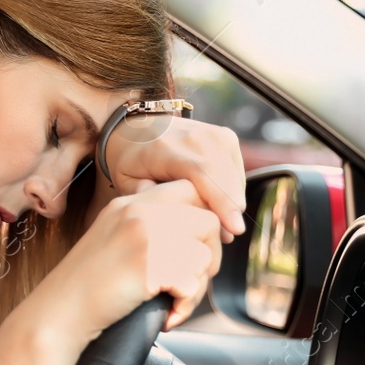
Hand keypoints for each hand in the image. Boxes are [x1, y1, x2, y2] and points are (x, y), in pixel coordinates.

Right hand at [24, 178, 225, 350]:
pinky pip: (192, 284)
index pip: (189, 190)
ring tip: (175, 302)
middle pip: (207, 221)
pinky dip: (185, 306)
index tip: (198, 248)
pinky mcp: (148, 267)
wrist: (59, 312)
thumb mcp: (113, 239)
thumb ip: (147, 227)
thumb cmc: (86, 286)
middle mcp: (139, 213)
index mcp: (130, 204)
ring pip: (204, 256)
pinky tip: (167, 315)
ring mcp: (144, 238)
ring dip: (197, 286)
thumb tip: (195, 235)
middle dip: (210, 255)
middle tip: (192, 279)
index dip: (203, 219)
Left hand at [95, 115, 246, 242]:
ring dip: (227, 205)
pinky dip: (228, 192)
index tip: (235, 229)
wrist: (141, 126)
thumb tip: (181, 217)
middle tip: (218, 238)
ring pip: (235, 182)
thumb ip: (150, 200)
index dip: (222, 203)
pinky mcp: (228, 138)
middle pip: (227, 182)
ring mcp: (217, 135)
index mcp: (168, 148)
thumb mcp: (128, 182)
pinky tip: (209, 200)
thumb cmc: (131, 159)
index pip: (204, 175)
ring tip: (206, 216)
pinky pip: (237, 176)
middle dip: (228, 214)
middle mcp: (199, 137)